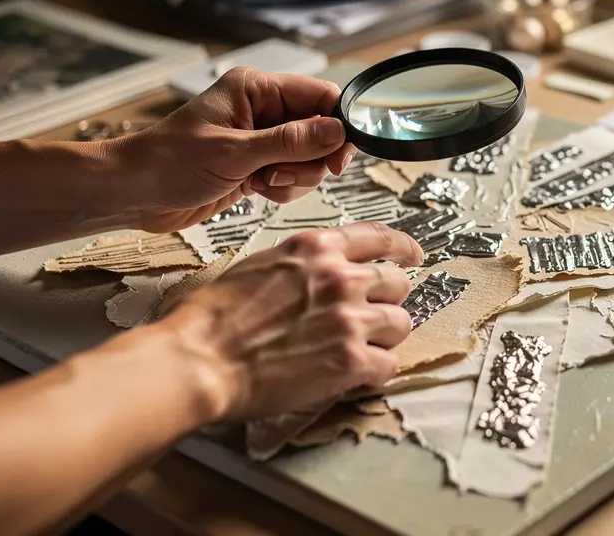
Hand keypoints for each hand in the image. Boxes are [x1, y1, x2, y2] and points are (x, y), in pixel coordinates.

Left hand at [114, 66, 355, 232]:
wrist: (134, 194)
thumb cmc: (168, 163)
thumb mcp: (235, 152)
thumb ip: (290, 142)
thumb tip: (337, 131)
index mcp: (256, 90)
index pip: (319, 95)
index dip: (337, 123)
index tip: (338, 155)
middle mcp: (262, 111)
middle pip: (320, 131)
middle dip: (311, 159)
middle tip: (283, 172)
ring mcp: (261, 140)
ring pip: (310, 159)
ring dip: (295, 177)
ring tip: (262, 181)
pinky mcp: (258, 167)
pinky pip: (293, 177)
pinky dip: (284, 188)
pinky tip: (257, 190)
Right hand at [159, 222, 423, 421]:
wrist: (200, 359)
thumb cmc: (214, 317)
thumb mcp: (262, 264)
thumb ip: (303, 265)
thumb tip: (325, 273)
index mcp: (317, 248)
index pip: (379, 237)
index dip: (402, 248)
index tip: (413, 255)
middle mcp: (341, 276)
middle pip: (398, 283)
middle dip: (388, 301)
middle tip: (371, 319)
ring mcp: (351, 318)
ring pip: (401, 324)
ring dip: (384, 338)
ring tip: (358, 350)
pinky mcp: (352, 359)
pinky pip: (389, 365)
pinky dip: (374, 373)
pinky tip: (353, 376)